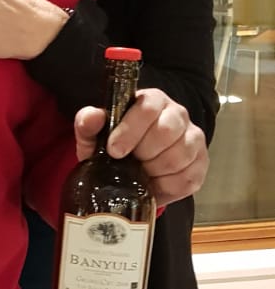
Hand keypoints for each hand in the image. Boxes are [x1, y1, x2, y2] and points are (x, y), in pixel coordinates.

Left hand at [73, 88, 208, 205]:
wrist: (129, 169)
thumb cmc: (113, 146)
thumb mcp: (94, 137)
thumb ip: (88, 124)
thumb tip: (91, 116)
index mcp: (152, 101)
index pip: (148, 108)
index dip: (130, 130)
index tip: (114, 150)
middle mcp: (178, 114)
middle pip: (167, 131)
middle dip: (143, 153)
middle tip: (130, 162)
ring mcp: (193, 138)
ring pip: (179, 155)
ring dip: (155, 171)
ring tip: (141, 173)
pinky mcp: (200, 163)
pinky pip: (187, 178)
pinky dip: (167, 187)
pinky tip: (154, 184)